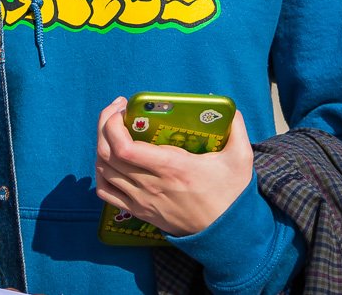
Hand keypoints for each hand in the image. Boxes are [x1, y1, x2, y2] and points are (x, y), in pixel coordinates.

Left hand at [95, 96, 254, 236]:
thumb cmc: (230, 195)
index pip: (124, 147)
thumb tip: (228, 106)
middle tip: (116, 111)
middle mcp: (150, 184)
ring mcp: (141, 200)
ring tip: (113, 130)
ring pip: (103, 171)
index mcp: (171, 167)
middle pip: (106, 154)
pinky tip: (110, 160)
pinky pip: (106, 193)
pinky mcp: (138, 212)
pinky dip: (101, 173)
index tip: (124, 106)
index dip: (112, 123)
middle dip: (104, 125)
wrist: (225, 234)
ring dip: (101, 146)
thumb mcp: (240, 158)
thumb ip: (236, 128)